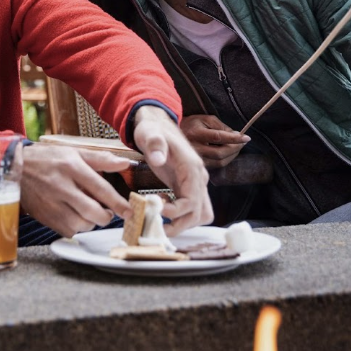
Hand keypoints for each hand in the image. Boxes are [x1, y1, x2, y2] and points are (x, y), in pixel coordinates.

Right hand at [20, 144, 133, 237]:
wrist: (15, 167)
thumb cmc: (48, 159)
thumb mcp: (74, 152)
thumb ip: (101, 159)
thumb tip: (125, 164)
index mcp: (71, 167)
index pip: (101, 189)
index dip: (118, 203)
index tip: (129, 212)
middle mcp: (61, 186)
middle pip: (92, 212)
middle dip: (106, 216)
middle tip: (107, 212)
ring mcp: (51, 204)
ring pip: (81, 224)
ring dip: (91, 222)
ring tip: (89, 212)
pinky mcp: (44, 217)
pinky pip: (68, 231)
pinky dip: (77, 227)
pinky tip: (75, 216)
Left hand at [132, 106, 212, 235]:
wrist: (157, 124)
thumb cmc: (153, 130)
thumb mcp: (150, 134)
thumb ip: (155, 144)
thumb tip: (158, 159)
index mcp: (192, 168)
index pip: (192, 200)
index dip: (176, 211)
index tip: (157, 210)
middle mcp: (198, 178)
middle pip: (199, 213)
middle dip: (179, 224)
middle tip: (157, 225)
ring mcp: (195, 183)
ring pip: (200, 214)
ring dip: (182, 223)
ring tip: (160, 217)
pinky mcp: (188, 187)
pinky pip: (192, 209)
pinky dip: (180, 215)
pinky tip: (162, 206)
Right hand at [181, 114, 248, 167]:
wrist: (174, 135)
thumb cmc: (192, 125)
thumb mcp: (205, 119)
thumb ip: (220, 126)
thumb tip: (235, 134)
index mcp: (196, 134)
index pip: (218, 137)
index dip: (234, 138)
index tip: (246, 138)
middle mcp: (195, 147)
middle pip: (220, 153)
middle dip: (235, 148)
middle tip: (243, 142)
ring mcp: (196, 158)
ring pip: (220, 162)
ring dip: (232, 155)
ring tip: (237, 147)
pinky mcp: (199, 165)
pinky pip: (216, 165)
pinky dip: (226, 159)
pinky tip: (229, 153)